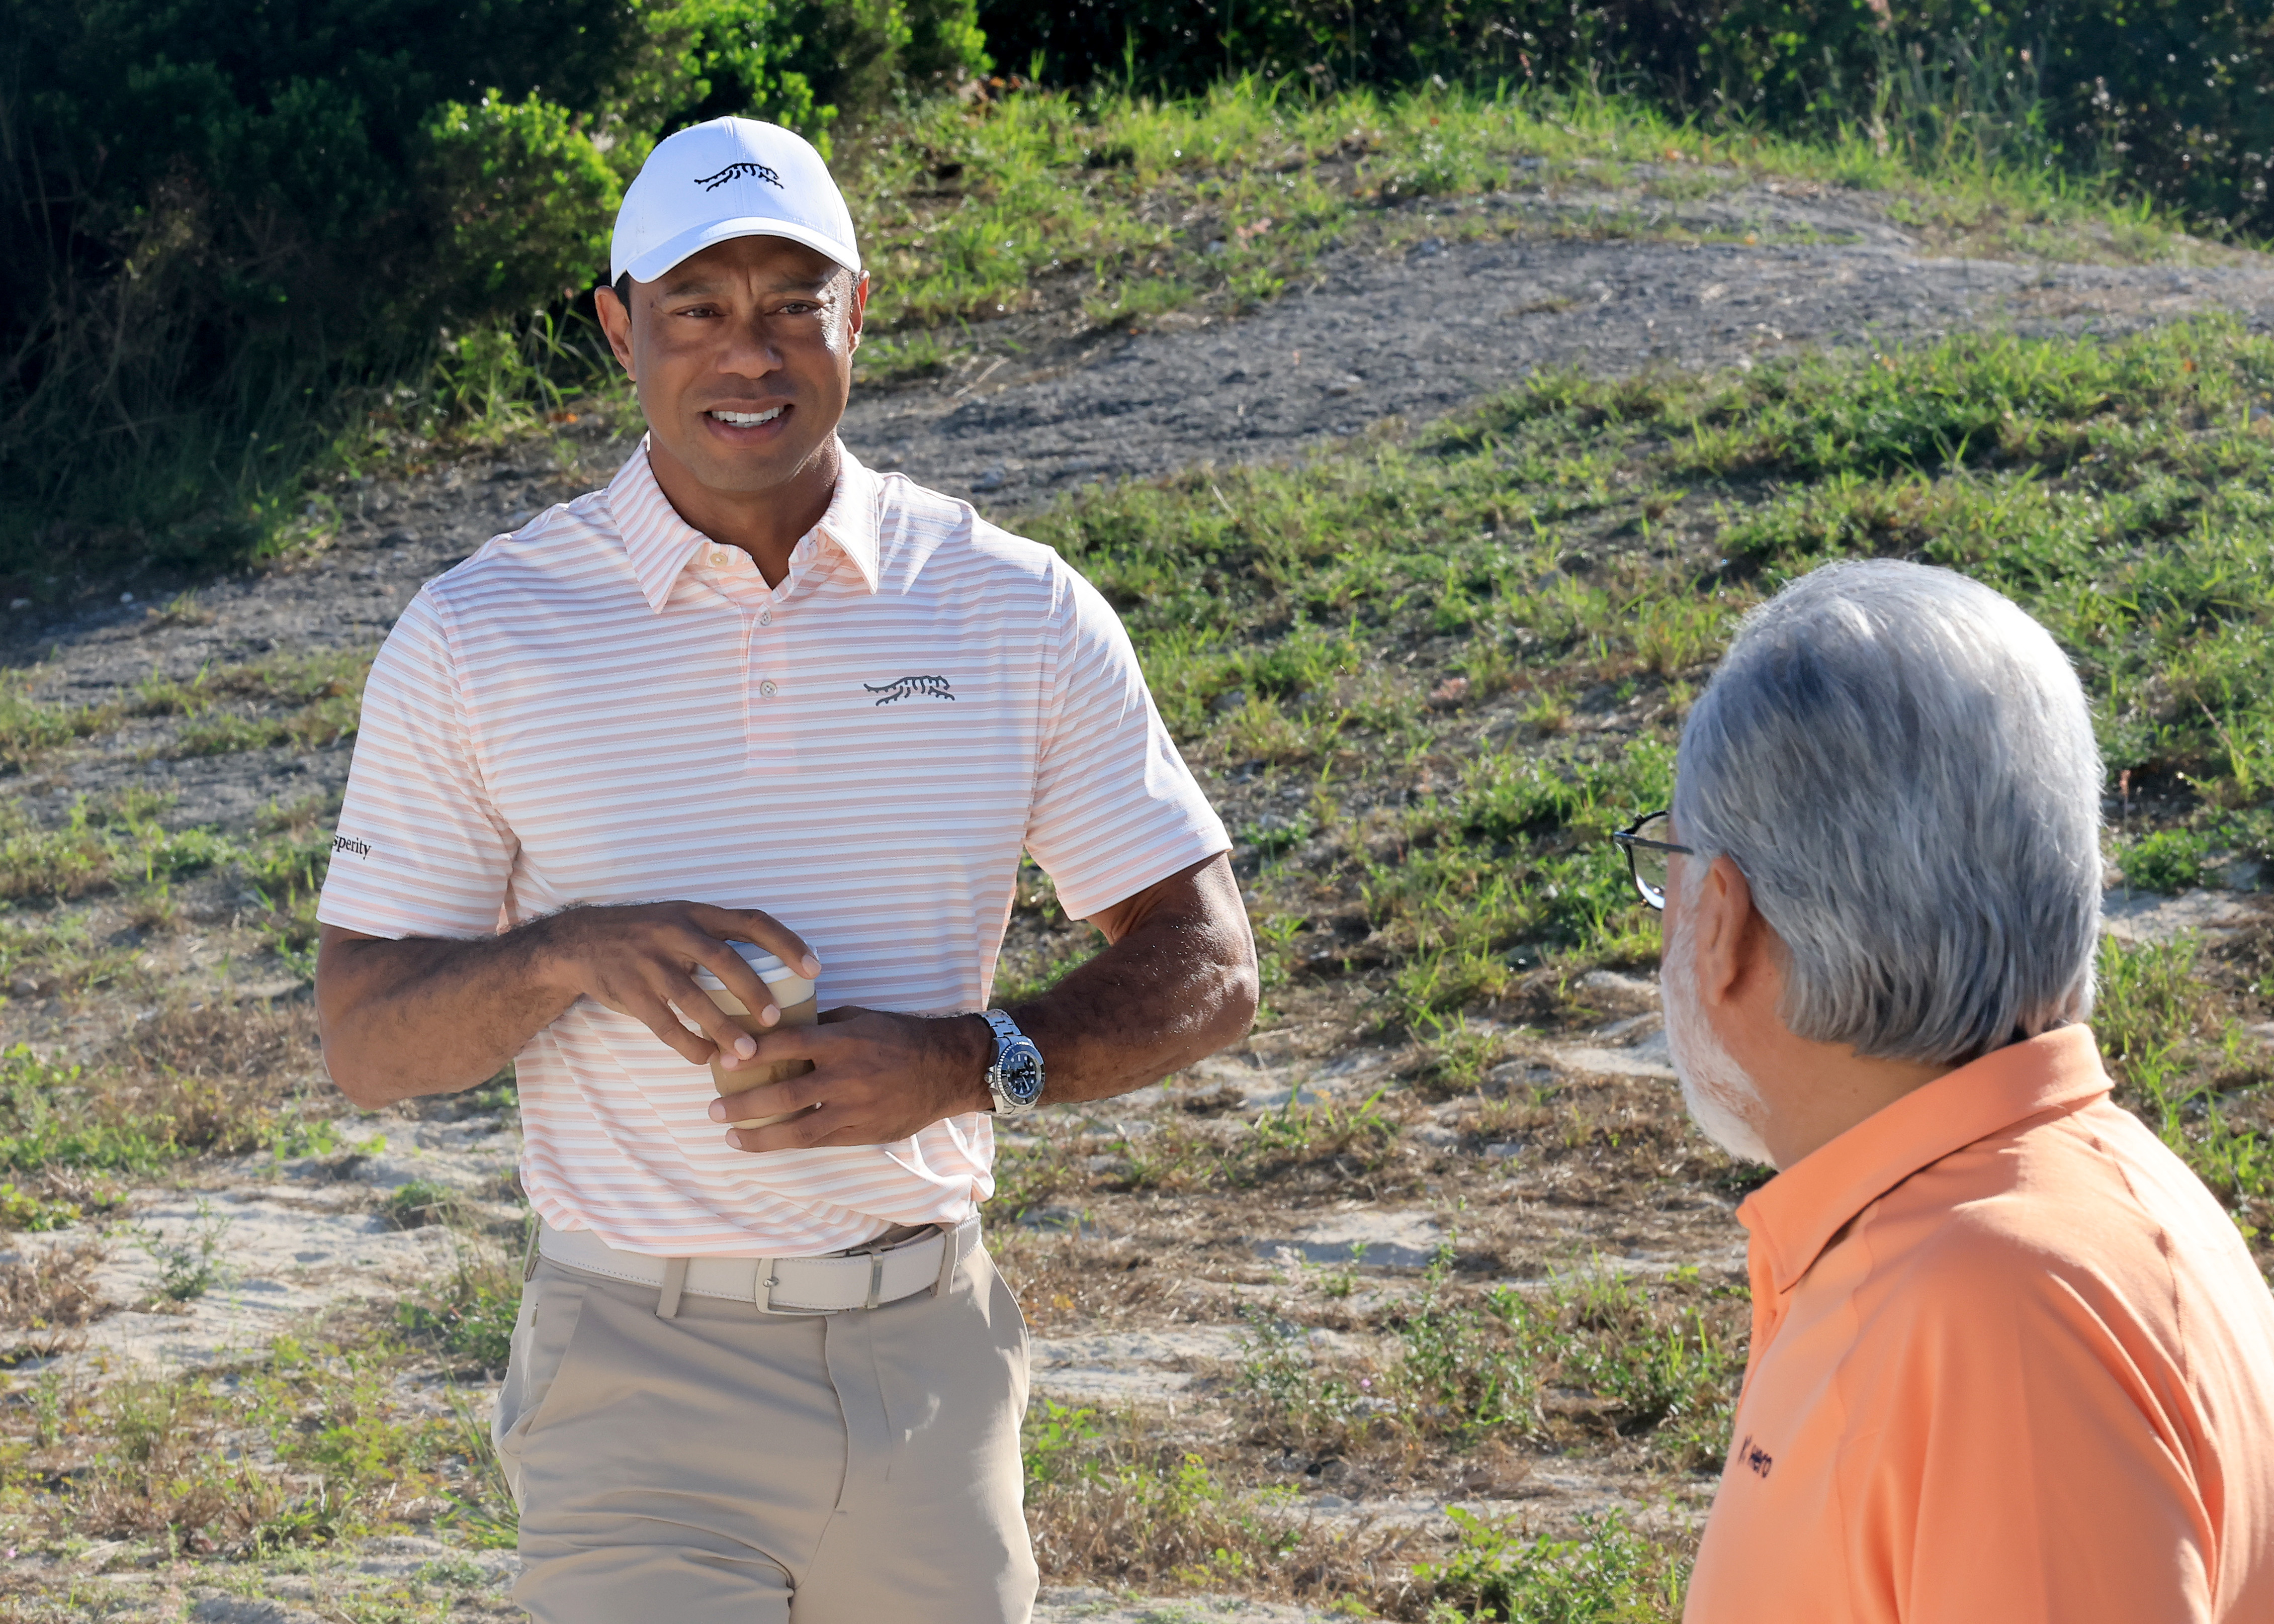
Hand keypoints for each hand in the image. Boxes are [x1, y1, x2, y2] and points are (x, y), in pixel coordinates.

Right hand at [532, 902, 818, 1072]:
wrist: (579, 941)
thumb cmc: (647, 937)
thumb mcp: (682, 922)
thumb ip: (718, 941)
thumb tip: (774, 976)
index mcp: (698, 914)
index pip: (753, 921)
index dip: (787, 943)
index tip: (814, 969)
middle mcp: (675, 932)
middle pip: (724, 959)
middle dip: (754, 991)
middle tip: (777, 1020)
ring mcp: (649, 961)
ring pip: (693, 997)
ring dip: (722, 1027)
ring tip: (747, 1053)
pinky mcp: (628, 990)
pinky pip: (663, 1022)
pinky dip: (687, 1043)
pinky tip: (705, 1058)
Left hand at [708, 1006, 994, 1149]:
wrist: (947, 1068)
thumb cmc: (900, 1036)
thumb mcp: (860, 1018)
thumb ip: (821, 1025)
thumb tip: (779, 1028)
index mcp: (843, 1041)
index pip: (787, 1045)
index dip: (751, 1054)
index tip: (722, 1061)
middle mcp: (846, 1077)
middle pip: (784, 1095)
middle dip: (743, 1105)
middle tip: (713, 1110)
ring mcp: (855, 1109)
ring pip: (798, 1130)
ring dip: (760, 1136)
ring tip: (731, 1138)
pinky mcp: (864, 1132)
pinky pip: (820, 1141)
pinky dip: (791, 1144)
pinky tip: (769, 1143)